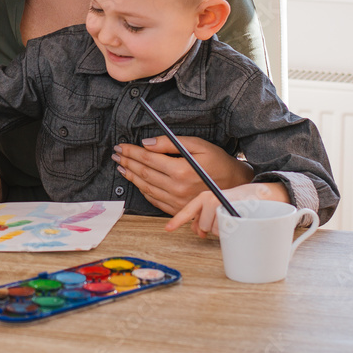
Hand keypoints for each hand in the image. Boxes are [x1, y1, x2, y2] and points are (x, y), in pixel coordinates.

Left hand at [111, 136, 253, 214]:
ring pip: (145, 187)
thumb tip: (146, 143)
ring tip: (121, 166)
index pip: (147, 158)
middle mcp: (176, 188)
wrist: (236, 186)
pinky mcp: (177, 209)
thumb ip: (170, 143)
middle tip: (116, 154)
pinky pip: (153, 199)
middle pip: (143, 173)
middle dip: (127, 162)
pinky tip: (136, 181)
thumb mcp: (198, 145)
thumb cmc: (218, 162)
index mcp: (180, 170)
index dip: (131, 151)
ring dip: (131, 176)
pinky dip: (142, 189)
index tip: (121, 146)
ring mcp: (176, 201)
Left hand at [165, 182, 289, 237]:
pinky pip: (225, 230)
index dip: (177, 220)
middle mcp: (210, 199)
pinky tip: (236, 220)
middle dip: (211, 228)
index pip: (188, 210)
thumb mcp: (218, 204)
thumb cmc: (239, 200)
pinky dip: (230, 230)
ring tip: (231, 218)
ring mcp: (221, 206)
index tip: (168, 228)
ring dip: (222, 229)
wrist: (261, 195)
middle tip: (223, 219)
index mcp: (205, 196)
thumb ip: (204, 214)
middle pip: (202, 226)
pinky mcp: (231, 212)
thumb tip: (196, 230)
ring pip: (213, 230)